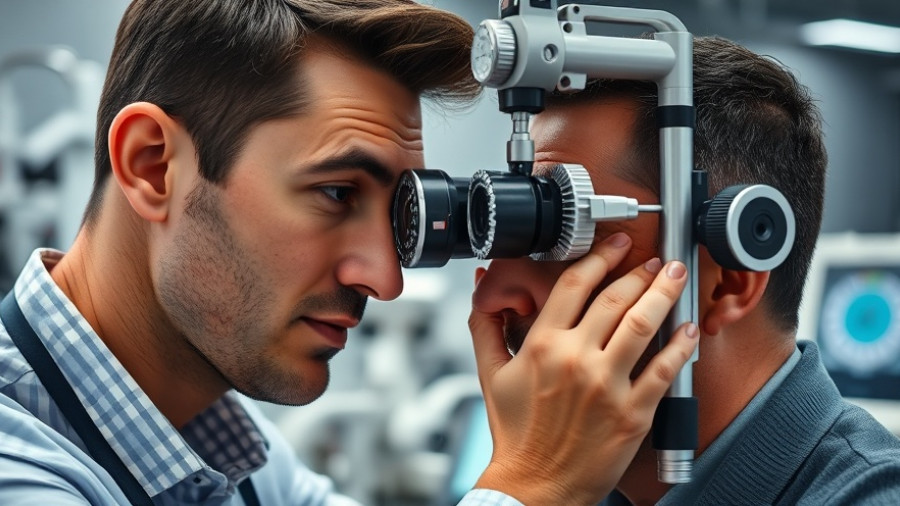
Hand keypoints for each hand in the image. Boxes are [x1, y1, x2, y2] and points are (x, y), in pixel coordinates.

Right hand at [468, 232, 697, 504]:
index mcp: (541, 346)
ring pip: (643, 325)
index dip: (599, 258)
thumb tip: (482, 285)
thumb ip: (485, 325)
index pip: (574, 285)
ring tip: (675, 277)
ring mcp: (606, 386)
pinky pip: (664, 370)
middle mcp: (575, 360)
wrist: (534, 486)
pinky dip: (680, 345)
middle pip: (615, 299)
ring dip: (664, 293)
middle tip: (653, 260)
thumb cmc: (516, 434)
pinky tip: (688, 330)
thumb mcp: (490, 375)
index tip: (615, 245)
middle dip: (639, 271)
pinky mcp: (632, 413)